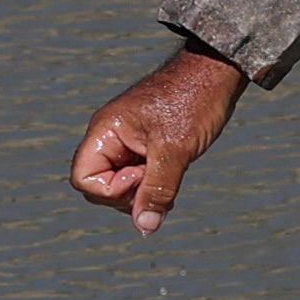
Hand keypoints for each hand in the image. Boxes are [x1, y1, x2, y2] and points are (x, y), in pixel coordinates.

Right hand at [70, 45, 246, 228]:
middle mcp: (110, 136)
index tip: (142, 174)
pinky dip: (153, 182)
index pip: (84, 179)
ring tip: (170, 171)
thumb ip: (157, 190)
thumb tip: (145, 227)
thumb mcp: (176, 150)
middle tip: (159, 175)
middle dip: (128, 194)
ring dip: (143, 190)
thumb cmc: (193, 101)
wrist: (216, 72)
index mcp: (105, 130)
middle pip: (99, 186)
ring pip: (120, 183)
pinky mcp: (143, 144)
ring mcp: (125, 140)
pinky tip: (173, 172)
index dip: (111, 190)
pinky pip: (137, 175)